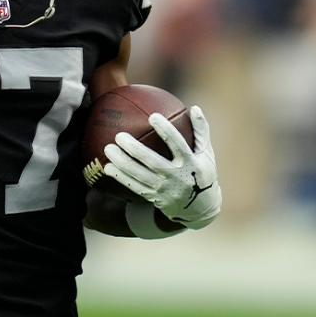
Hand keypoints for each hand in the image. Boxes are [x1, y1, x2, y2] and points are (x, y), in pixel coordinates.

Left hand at [102, 105, 221, 228]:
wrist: (200, 209)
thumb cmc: (203, 173)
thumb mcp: (207, 154)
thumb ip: (201, 131)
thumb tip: (195, 107)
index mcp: (191, 164)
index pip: (178, 145)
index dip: (166, 131)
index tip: (153, 116)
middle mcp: (177, 177)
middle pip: (153, 162)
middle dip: (135, 150)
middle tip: (119, 136)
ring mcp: (164, 189)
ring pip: (140, 176)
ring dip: (122, 163)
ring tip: (108, 149)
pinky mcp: (154, 197)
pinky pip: (135, 187)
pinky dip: (121, 177)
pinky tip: (108, 167)